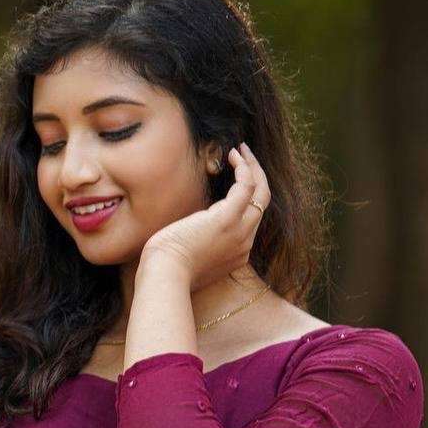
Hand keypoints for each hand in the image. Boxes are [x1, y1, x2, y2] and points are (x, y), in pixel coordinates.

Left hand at [140, 142, 270, 291]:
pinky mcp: (227, 218)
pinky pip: (247, 186)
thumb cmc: (166, 269)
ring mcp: (240, 231)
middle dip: (257, 177)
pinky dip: (243, 168)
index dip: (248, 197)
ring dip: (253, 167)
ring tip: (240, 150)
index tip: (236, 180)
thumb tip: (188, 228)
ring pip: (261, 191)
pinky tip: (232, 154)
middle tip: (245, 157)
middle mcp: (245, 243)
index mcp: (237, 254)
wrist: (164, 277)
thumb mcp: (189, 256)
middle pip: (262, 203)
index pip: (251, 220)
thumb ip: (198, 243)